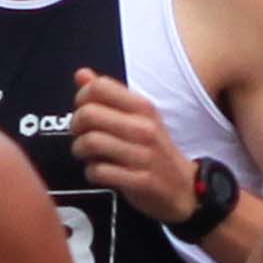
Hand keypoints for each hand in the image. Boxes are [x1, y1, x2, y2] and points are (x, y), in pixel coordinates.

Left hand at [66, 69, 198, 221]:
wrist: (186, 189)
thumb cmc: (156, 151)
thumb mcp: (139, 118)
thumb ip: (108, 95)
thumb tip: (82, 74)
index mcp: (143, 108)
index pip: (99, 87)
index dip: (82, 98)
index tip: (84, 110)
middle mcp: (144, 128)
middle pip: (88, 113)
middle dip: (76, 127)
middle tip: (82, 135)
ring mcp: (143, 155)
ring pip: (90, 142)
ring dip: (81, 151)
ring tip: (89, 155)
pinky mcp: (140, 180)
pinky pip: (99, 171)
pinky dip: (92, 173)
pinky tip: (100, 172)